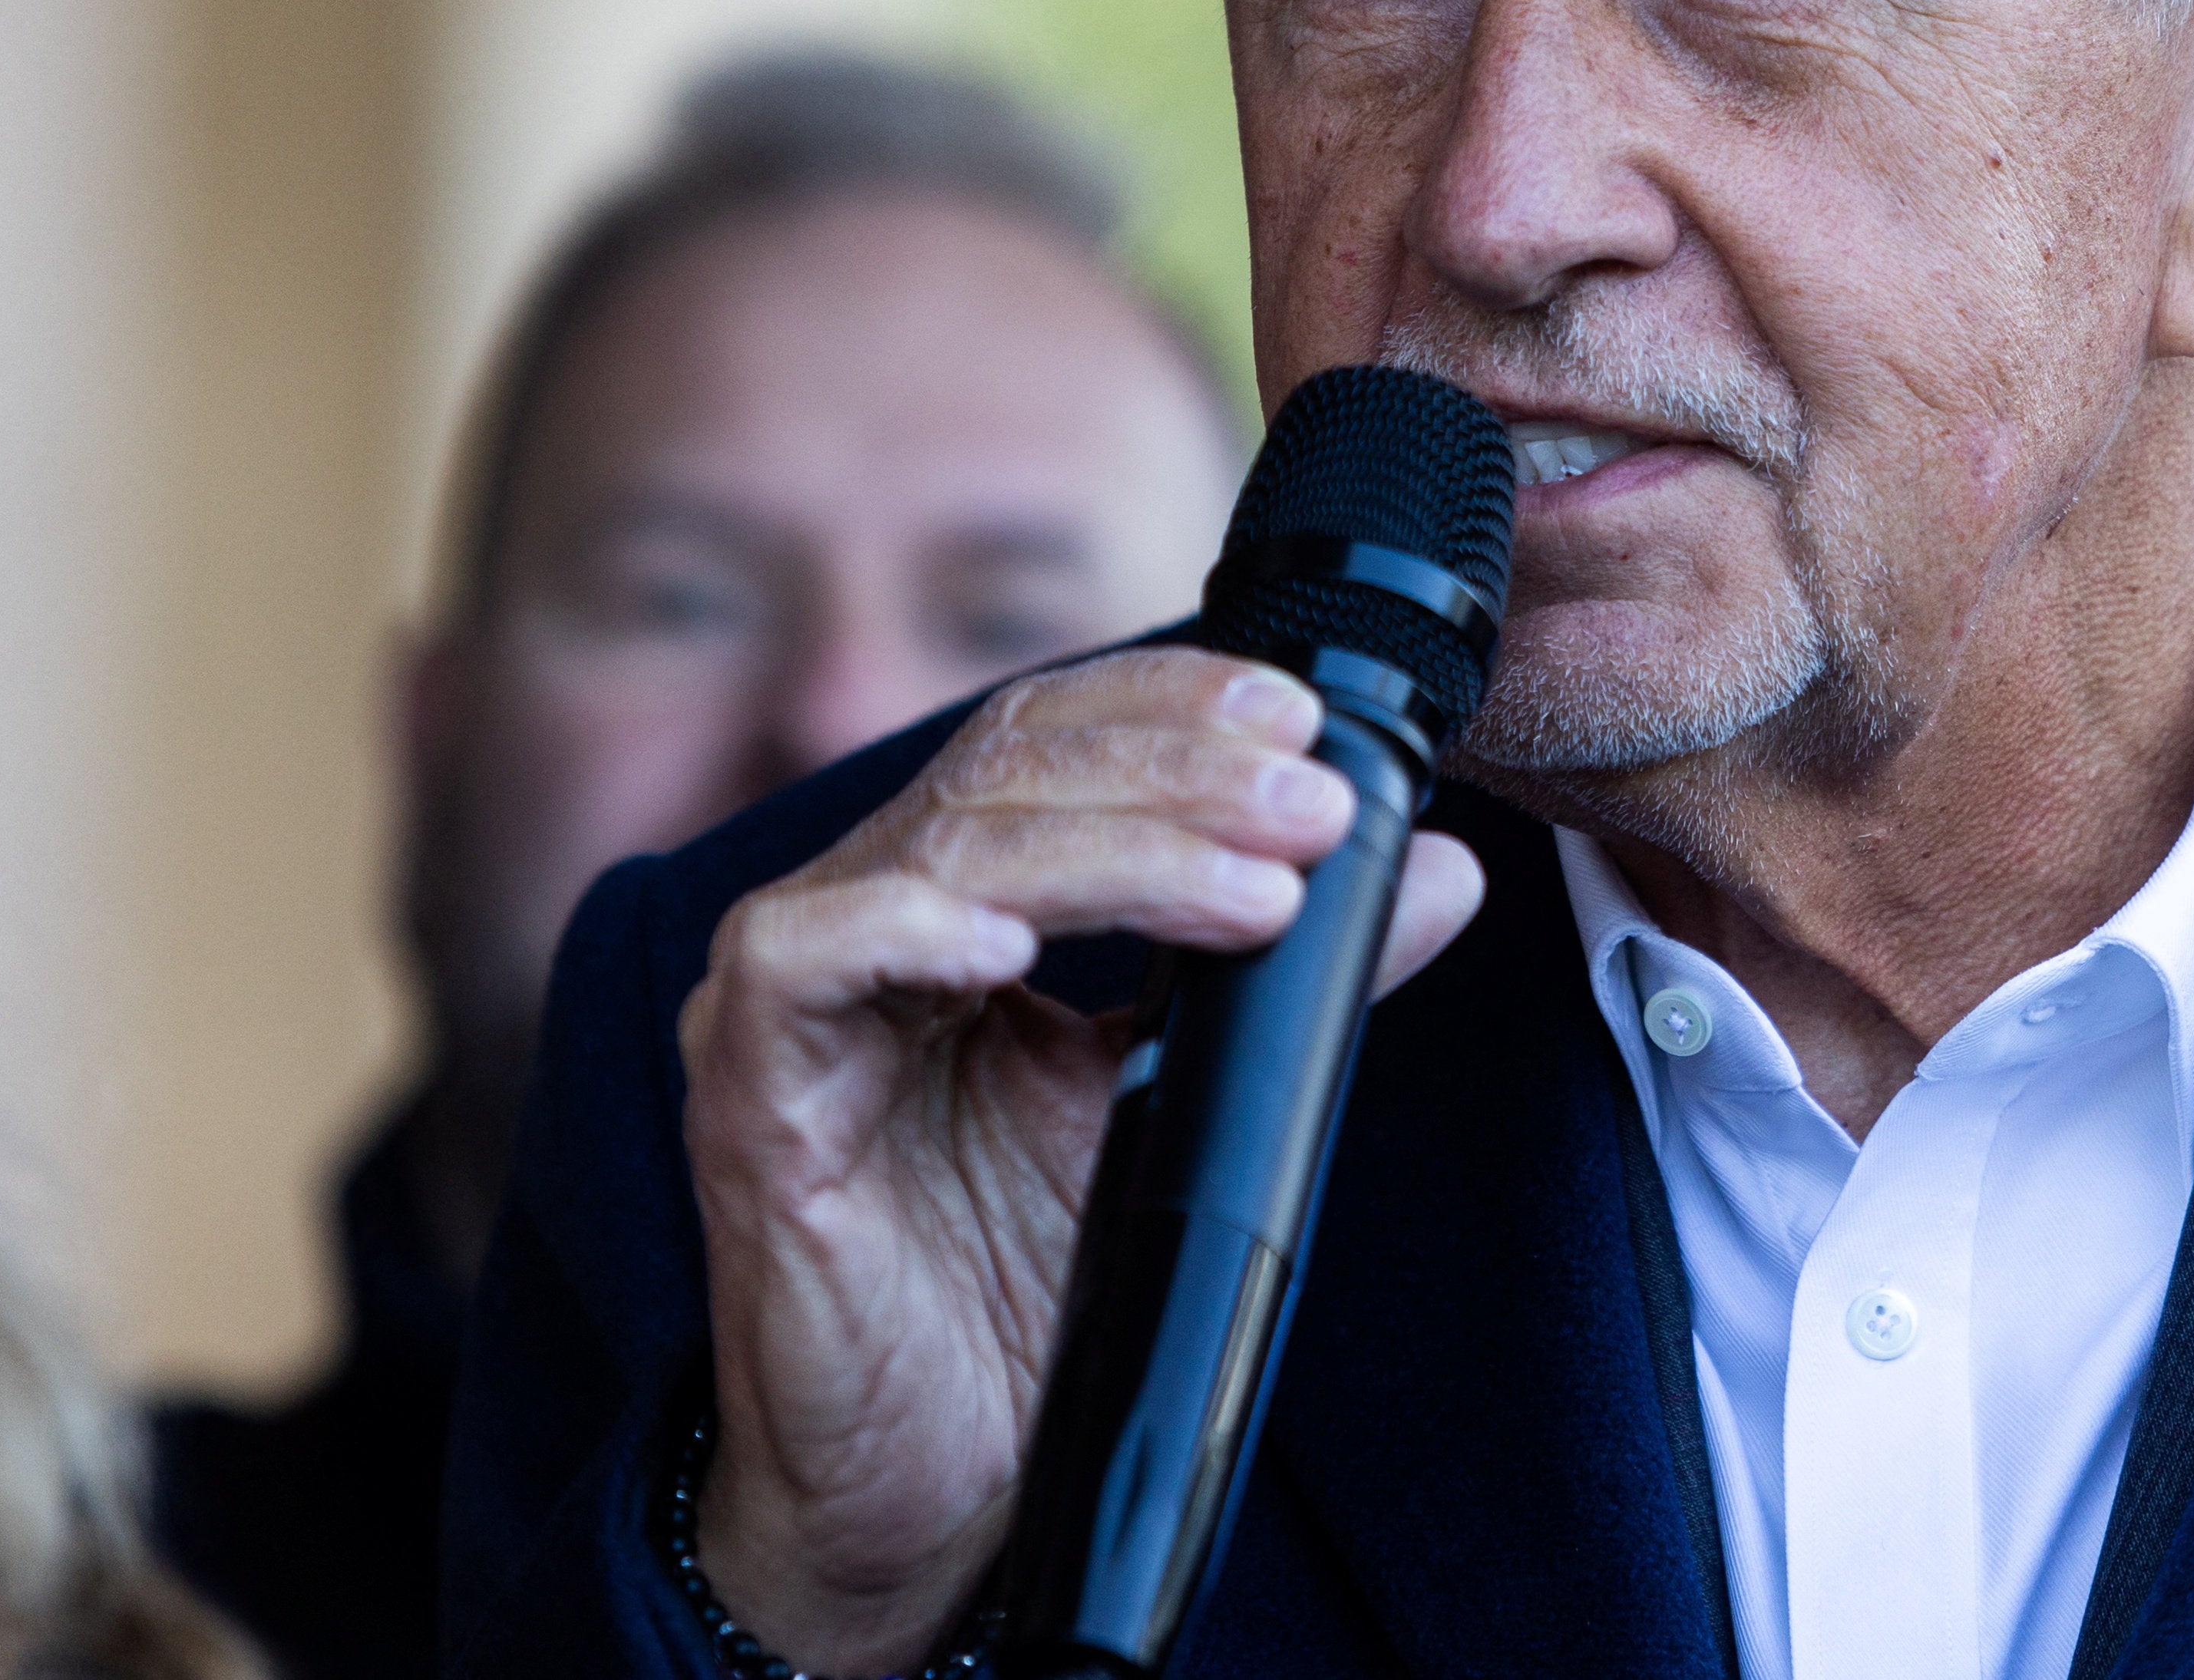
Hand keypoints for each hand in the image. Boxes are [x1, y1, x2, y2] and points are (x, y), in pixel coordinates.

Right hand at [678, 648, 1486, 1669]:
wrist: (927, 1483)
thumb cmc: (1023, 1287)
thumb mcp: (1178, 1100)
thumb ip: (1292, 979)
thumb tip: (1445, 871)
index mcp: (946, 896)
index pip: (1047, 742)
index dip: (1167, 711)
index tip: (1303, 723)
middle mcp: (859, 917)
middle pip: (1005, 770)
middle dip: (1174, 772)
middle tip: (1313, 804)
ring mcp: (790, 996)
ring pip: (945, 845)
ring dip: (1117, 849)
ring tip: (1259, 887)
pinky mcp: (748, 1091)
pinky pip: (809, 956)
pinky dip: (920, 928)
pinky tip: (1023, 940)